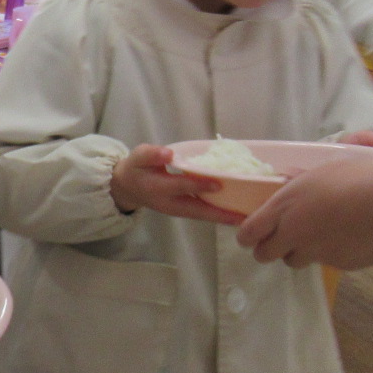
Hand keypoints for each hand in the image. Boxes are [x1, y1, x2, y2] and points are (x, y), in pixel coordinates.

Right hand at [109, 143, 243, 225]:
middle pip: (196, 210)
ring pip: (201, 215)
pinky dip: (217, 215)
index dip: (199, 185)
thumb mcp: (138, 157)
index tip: (218, 184)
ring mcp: (176, 211)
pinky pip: (201, 214)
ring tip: (244, 219)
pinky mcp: (182, 212)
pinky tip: (234, 215)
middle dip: (219, 214)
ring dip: (222, 218)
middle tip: (241, 218)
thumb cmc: (136, 168)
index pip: (181, 186)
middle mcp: (169, 203)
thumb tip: (168, 153)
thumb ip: (151, 154)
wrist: (128, 188)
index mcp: (157, 187)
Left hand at [239, 156, 372, 268]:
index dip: (247, 236)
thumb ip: (301, 178)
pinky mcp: (338, 264)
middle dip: (269, 250)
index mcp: (284, 206)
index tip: (250, 236)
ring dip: (300, 253)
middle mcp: (294, 233)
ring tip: (318, 237)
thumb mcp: (323, 169)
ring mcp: (315, 252)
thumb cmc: (357, 178)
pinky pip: (327, 262)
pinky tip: (348, 239)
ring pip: (295, 261)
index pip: (249, 231)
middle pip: (265, 254)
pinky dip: (332, 254)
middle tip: (280, 241)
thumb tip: (288, 177)